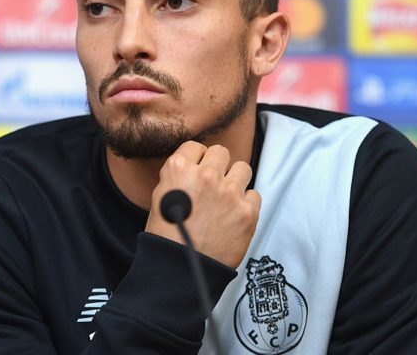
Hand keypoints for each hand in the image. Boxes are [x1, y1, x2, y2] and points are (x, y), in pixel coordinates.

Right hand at [144, 141, 260, 268]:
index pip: (195, 147)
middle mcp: (205, 175)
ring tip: (227, 197)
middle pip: (221, 152)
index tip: (198, 170)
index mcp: (179, 168)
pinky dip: (246, 203)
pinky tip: (234, 215)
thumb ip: (180, 176)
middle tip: (214, 184)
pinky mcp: (247, 211)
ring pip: (242, 168)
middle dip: (218, 166)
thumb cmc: (166, 236)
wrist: (180, 270)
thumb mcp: (161, 196)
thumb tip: (195, 167)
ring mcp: (228, 192)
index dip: (197, 159)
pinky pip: (254, 194)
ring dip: (235, 180)